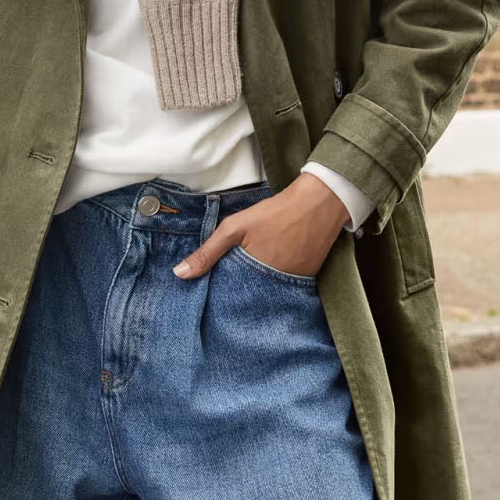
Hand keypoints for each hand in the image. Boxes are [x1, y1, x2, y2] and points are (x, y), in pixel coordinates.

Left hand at [173, 174, 350, 281]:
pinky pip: (287, 287)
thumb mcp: (236, 227)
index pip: (232, 297)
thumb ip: (208, 252)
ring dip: (259, 288)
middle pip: (252, 297)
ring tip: (251, 278)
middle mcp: (276, 286)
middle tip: (233, 284)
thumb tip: (180, 273)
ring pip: (269, 293)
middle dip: (240, 294)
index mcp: (255, 275)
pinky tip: (273, 270)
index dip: (223, 294)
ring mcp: (295, 284)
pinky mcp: (309, 279)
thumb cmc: (275, 213)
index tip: (213, 294)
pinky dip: (278, 282)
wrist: (319, 203)